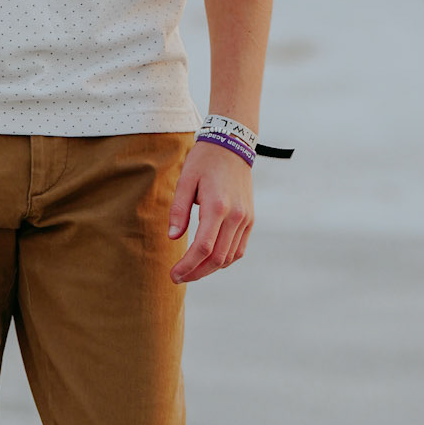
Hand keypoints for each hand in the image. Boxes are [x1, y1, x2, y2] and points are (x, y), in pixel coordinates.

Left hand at [167, 139, 253, 283]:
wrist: (232, 146)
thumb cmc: (205, 161)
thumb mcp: (186, 180)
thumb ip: (179, 210)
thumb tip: (173, 237)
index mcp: (217, 206)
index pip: (203, 248)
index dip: (187, 266)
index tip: (173, 275)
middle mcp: (236, 216)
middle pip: (217, 258)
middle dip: (196, 273)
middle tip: (178, 278)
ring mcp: (246, 219)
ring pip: (229, 257)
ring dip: (210, 269)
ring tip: (191, 271)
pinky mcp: (250, 219)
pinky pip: (239, 249)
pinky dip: (224, 260)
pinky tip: (209, 261)